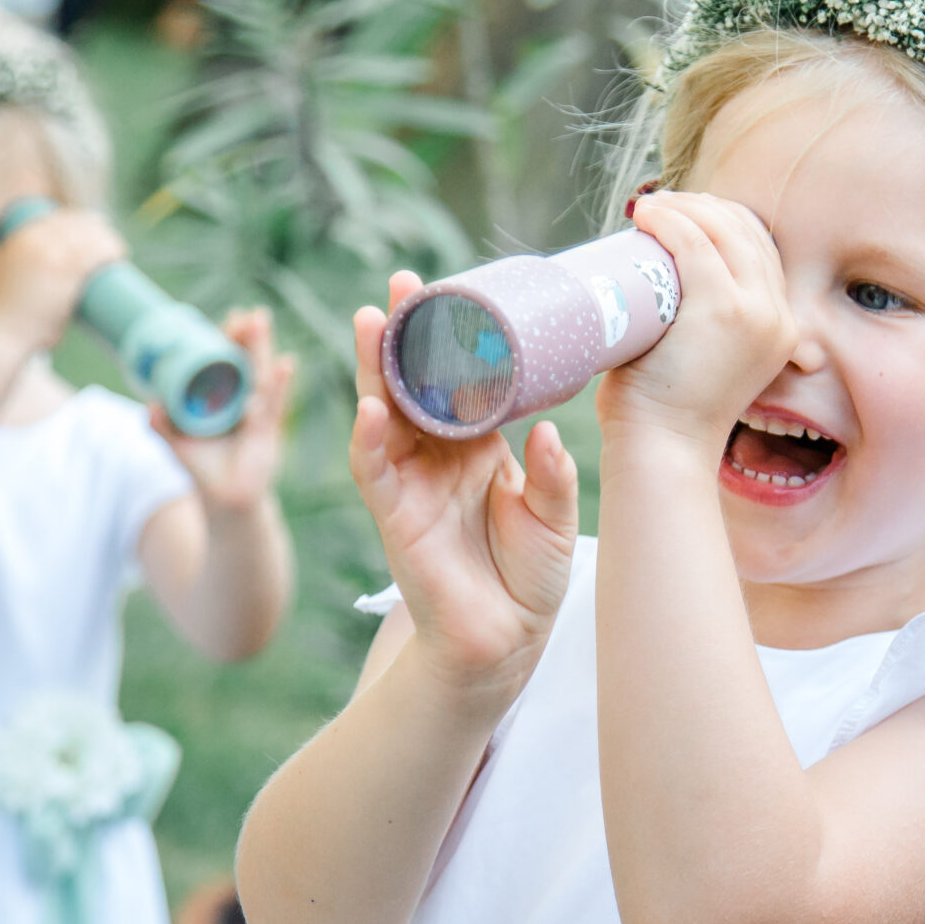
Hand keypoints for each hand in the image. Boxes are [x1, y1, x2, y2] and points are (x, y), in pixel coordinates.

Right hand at [0, 206, 124, 352]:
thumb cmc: (7, 318)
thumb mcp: (13, 285)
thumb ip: (30, 281)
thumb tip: (50, 296)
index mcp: (20, 239)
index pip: (58, 220)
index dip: (82, 221)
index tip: (97, 230)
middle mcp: (34, 240)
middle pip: (77, 224)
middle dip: (99, 230)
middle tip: (112, 246)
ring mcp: (49, 254)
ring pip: (88, 237)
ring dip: (109, 239)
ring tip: (119, 252)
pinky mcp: (62, 272)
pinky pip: (92, 253)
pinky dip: (110, 249)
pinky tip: (119, 253)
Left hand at [152, 308, 296, 512]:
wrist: (225, 502)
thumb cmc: (203, 471)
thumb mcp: (178, 446)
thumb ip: (163, 427)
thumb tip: (150, 406)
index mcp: (222, 401)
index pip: (226, 364)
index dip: (228, 341)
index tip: (230, 318)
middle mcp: (242, 403)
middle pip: (248, 363)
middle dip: (249, 338)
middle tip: (252, 313)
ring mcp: (257, 415)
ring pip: (260, 376)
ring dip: (262, 349)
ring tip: (262, 323)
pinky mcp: (267, 431)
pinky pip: (275, 404)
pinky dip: (281, 385)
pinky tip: (286, 364)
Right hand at [352, 272, 578, 692]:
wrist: (508, 640)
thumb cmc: (531, 575)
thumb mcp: (556, 517)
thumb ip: (551, 476)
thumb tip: (545, 431)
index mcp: (478, 445)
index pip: (459, 380)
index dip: (453, 339)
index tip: (456, 289)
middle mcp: (438, 455)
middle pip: (413, 382)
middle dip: (406, 333)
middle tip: (403, 283)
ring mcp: (410, 481)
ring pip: (383, 413)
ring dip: (374, 369)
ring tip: (373, 321)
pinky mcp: (394, 516)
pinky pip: (374, 471)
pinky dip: (368, 440)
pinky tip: (369, 408)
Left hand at [597, 191, 795, 454]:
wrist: (662, 450)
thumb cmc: (666, 410)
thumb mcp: (704, 363)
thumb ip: (704, 334)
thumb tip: (666, 300)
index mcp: (781, 327)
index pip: (760, 250)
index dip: (722, 221)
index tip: (683, 217)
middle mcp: (779, 316)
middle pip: (746, 232)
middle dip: (703, 208)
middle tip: (660, 209)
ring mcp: (755, 311)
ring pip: (723, 231)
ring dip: (684, 208)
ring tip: (649, 210)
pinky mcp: (723, 309)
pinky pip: (697, 244)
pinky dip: (671, 221)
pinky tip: (648, 215)